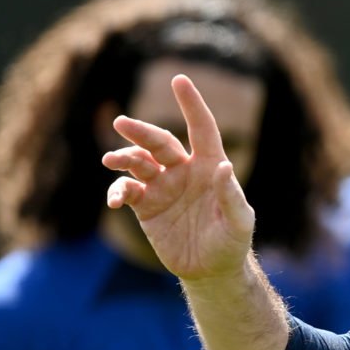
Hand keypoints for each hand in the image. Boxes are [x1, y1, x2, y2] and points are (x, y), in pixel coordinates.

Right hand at [103, 74, 255, 282]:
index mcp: (209, 166)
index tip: (179, 80)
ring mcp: (163, 187)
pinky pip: (126, 191)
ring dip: (124, 158)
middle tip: (121, 123)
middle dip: (140, 132)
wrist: (211, 270)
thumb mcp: (239, 223)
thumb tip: (223, 166)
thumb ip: (231, 196)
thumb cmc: (231, 243)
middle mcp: (183, 171)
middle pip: (159, 142)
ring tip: (110, 160)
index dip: (192, 105)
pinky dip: (117, 192)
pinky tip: (115, 201)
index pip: (201, 129)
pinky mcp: (146, 206)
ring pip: (138, 163)